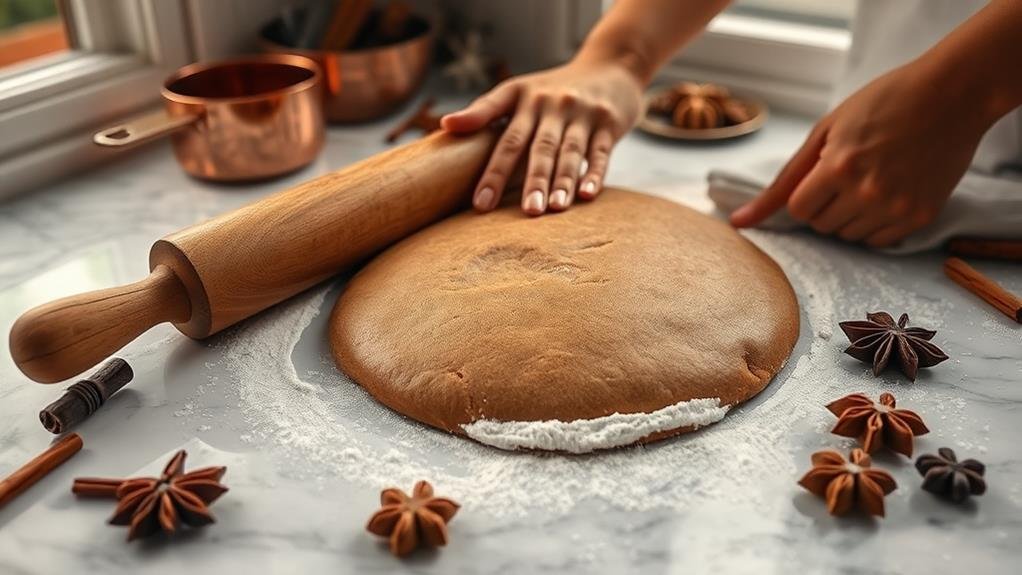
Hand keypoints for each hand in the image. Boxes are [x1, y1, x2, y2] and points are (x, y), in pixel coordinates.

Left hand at [441, 59, 642, 215]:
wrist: (609, 67)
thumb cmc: (551, 90)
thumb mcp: (516, 91)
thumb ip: (483, 111)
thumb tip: (444, 125)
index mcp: (523, 99)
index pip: (506, 138)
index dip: (493, 171)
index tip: (480, 203)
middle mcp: (552, 104)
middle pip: (539, 147)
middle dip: (531, 181)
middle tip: (526, 212)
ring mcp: (582, 113)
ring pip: (569, 151)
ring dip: (562, 181)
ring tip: (553, 209)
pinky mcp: (609, 123)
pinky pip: (599, 151)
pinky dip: (593, 173)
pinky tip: (587, 195)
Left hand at [730, 60, 990, 246]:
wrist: (952, 94)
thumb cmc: (881, 104)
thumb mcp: (826, 131)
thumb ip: (783, 182)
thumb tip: (738, 223)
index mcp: (838, 167)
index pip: (798, 210)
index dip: (806, 192)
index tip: (824, 173)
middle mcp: (867, 193)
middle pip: (821, 225)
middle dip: (826, 203)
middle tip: (851, 172)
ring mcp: (896, 208)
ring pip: (848, 236)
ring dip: (849, 215)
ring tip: (872, 179)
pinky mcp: (921, 216)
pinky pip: (878, 241)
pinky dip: (875, 223)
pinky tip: (890, 192)